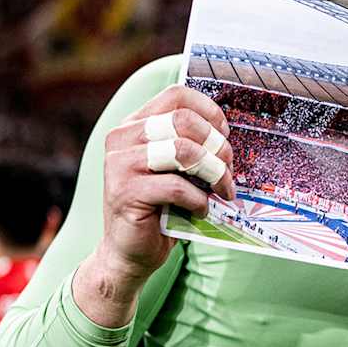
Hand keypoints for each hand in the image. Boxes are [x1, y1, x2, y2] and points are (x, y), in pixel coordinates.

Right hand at [95, 85, 234, 285]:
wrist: (129, 251)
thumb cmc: (160, 206)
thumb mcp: (174, 167)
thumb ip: (189, 143)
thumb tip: (227, 135)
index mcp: (134, 124)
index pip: (176, 95)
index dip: (209, 111)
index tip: (224, 134)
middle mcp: (122, 138)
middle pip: (184, 121)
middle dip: (217, 145)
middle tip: (228, 169)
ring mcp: (119, 165)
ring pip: (184, 151)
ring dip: (214, 172)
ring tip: (221, 191)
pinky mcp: (125, 193)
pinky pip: (176, 187)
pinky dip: (199, 200)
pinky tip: (202, 210)